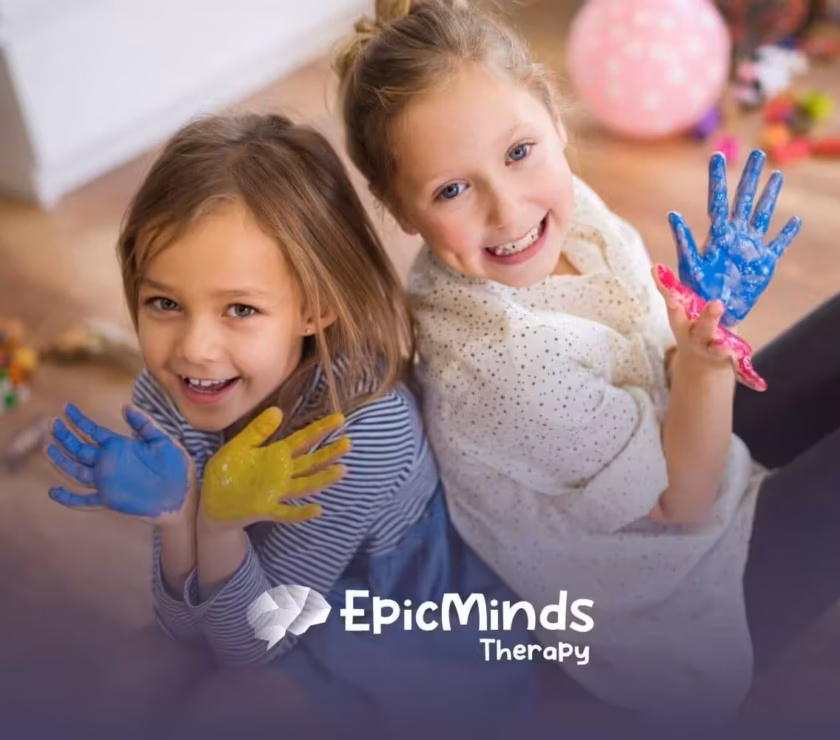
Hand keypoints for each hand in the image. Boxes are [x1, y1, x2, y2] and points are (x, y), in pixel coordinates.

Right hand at [45, 403, 194, 523]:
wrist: (184, 496)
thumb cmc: (178, 467)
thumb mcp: (164, 440)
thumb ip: (145, 424)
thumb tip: (126, 405)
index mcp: (121, 447)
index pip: (94, 432)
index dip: (79, 421)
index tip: (67, 408)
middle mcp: (110, 463)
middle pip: (80, 449)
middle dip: (65, 437)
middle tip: (52, 423)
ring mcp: (108, 482)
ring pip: (77, 471)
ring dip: (61, 461)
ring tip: (48, 449)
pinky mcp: (110, 500)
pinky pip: (85, 500)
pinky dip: (69, 498)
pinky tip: (54, 492)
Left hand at [199, 407, 349, 528]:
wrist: (211, 502)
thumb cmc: (226, 472)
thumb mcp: (240, 445)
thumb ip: (258, 430)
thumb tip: (278, 409)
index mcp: (276, 455)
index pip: (303, 440)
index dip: (320, 430)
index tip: (339, 419)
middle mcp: (281, 473)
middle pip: (310, 462)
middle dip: (329, 453)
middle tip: (347, 443)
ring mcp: (276, 492)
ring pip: (304, 485)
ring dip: (322, 479)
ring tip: (341, 470)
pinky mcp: (265, 509)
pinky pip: (286, 512)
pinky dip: (301, 513)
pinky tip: (317, 509)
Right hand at [653, 264, 766, 391]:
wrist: (702, 361)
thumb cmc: (695, 325)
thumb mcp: (686, 308)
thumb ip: (676, 290)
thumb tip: (667, 262)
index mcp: (683, 319)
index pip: (673, 302)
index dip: (666, 288)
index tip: (658, 270)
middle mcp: (693, 336)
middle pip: (700, 327)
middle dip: (708, 318)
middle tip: (717, 304)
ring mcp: (709, 350)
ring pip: (716, 349)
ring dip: (720, 348)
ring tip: (727, 348)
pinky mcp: (727, 362)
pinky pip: (738, 368)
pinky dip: (747, 376)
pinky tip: (760, 384)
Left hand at [669, 149, 800, 326]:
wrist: (710, 317)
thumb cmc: (695, 293)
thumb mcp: (688, 267)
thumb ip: (683, 243)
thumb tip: (672, 215)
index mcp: (716, 237)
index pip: (717, 202)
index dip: (717, 180)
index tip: (717, 156)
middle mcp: (734, 237)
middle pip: (743, 201)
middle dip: (749, 178)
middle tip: (756, 153)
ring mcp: (750, 249)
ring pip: (762, 216)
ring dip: (769, 197)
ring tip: (776, 175)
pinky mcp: (764, 264)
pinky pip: (778, 245)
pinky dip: (787, 234)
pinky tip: (795, 220)